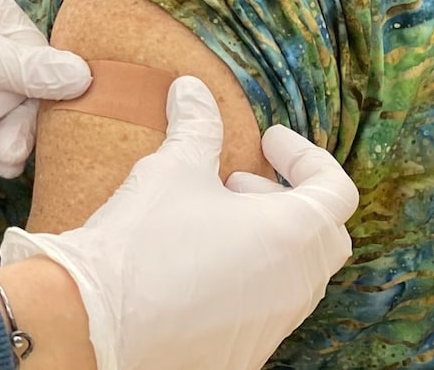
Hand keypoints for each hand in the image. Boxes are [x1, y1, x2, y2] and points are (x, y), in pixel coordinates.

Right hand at [0, 76, 357, 369]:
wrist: (96, 322)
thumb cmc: (142, 243)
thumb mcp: (172, 170)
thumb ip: (196, 127)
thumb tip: (193, 90)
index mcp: (294, 236)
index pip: (337, 190)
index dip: (306, 156)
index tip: (269, 141)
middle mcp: (297, 285)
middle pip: (326, 234)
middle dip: (289, 199)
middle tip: (241, 180)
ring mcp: (275, 325)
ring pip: (297, 275)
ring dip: (269, 239)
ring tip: (213, 219)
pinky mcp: (247, 353)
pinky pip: (267, 308)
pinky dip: (250, 277)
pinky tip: (199, 264)